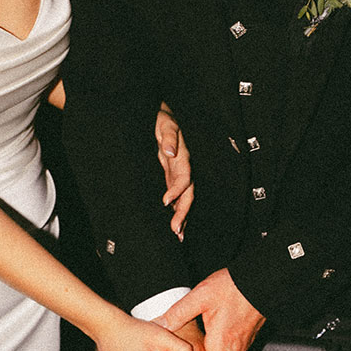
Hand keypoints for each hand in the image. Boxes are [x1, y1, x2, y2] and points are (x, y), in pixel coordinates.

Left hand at [154, 103, 193, 240]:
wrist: (163, 116)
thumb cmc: (164, 118)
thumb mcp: (165, 123)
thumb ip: (169, 136)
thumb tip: (170, 151)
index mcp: (183, 156)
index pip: (184, 177)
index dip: (177, 190)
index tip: (166, 202)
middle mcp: (184, 167)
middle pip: (187, 193)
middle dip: (183, 212)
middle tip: (176, 230)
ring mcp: (178, 172)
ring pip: (184, 197)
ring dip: (182, 215)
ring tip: (178, 234)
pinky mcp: (172, 175)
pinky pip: (177, 194)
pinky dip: (177, 208)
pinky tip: (175, 223)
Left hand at [158, 270, 264, 350]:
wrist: (259, 280)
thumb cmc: (233, 287)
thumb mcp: (200, 297)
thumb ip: (179, 313)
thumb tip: (160, 324)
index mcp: (221, 343)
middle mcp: (234, 347)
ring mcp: (244, 342)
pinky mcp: (248, 335)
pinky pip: (233, 349)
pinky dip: (221, 349)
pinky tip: (211, 336)